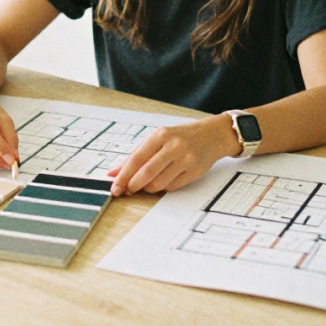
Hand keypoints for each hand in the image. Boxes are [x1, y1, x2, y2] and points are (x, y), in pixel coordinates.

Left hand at [108, 114, 240, 195]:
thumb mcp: (157, 139)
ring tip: (147, 184)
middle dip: (133, 185)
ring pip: (158, 183)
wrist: (212, 135)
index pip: (136, 158)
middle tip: (127, 191)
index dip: (123, 175)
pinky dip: (162, 188)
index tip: (114, 187)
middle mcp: (173, 146)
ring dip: (148, 188)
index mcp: (160, 135)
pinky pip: (171, 187)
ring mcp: (185, 159)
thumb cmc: (180, 137)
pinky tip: (163, 180)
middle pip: (147, 172)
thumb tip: (113, 173)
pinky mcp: (194, 171)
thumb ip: (135, 155)